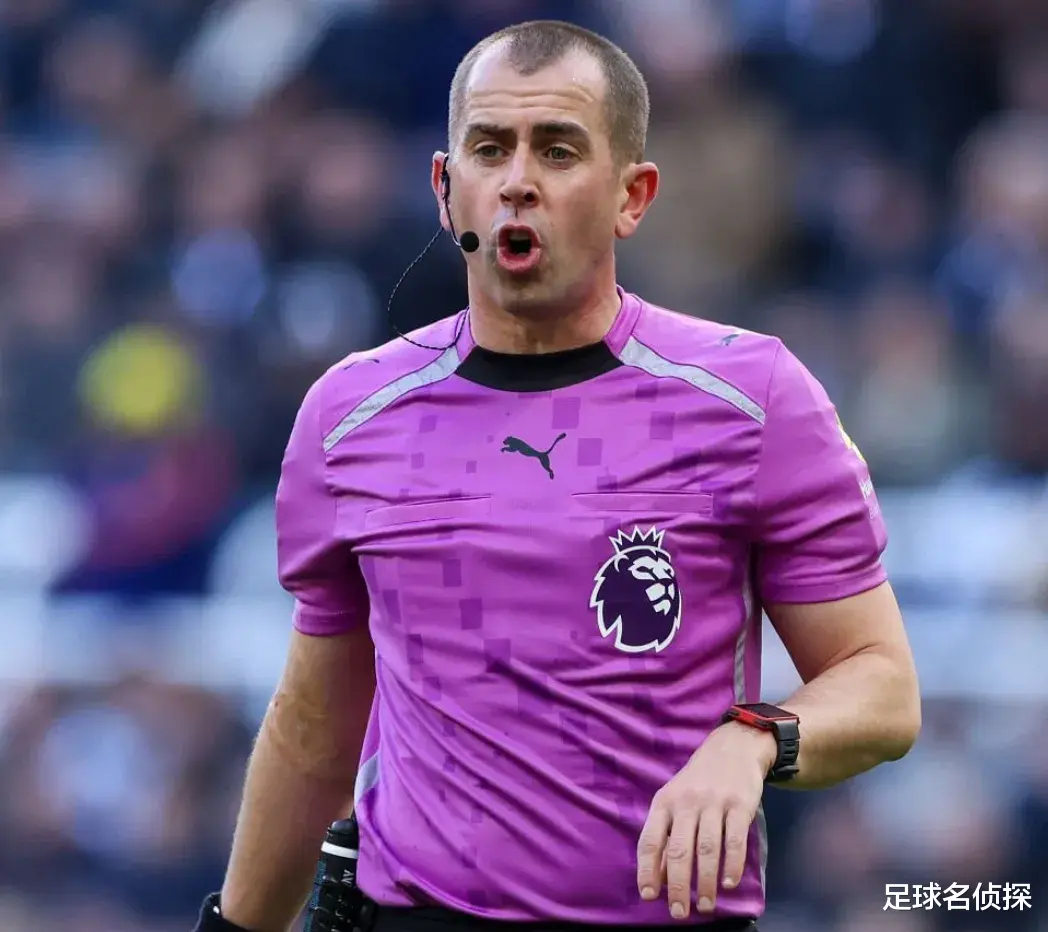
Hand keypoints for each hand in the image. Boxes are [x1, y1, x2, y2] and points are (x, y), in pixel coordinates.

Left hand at [636, 722, 776, 919]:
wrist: (732, 748)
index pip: (650, 839)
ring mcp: (714, 802)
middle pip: (679, 849)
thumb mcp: (674, 799)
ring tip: (705, 905)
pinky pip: (735, 840)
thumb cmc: (697, 781)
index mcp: (664, 802)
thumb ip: (666, 833)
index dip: (648, 869)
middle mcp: (686, 802)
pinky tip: (728, 883)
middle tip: (679, 912)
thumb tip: (658, 876)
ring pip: (707, 849)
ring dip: (705, 882)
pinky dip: (732, 865)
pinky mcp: (740, 804)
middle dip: (677, 885)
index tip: (648, 895)